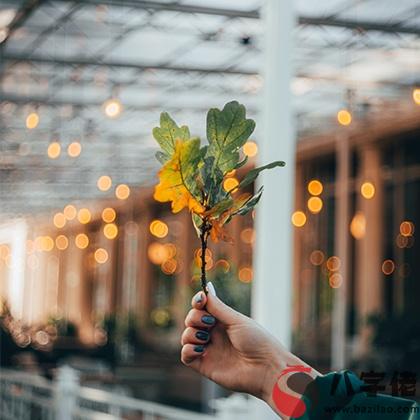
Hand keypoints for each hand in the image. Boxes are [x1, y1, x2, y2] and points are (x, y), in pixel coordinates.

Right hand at [180, 283, 307, 407]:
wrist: (266, 368)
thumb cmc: (258, 341)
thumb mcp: (237, 320)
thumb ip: (218, 307)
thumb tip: (206, 289)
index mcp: (222, 320)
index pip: (202, 307)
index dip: (198, 302)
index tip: (200, 299)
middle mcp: (214, 333)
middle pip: (191, 320)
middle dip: (194, 317)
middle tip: (209, 322)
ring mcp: (209, 349)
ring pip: (186, 336)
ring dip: (191, 333)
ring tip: (206, 337)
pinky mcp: (204, 365)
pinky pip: (185, 355)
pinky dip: (188, 349)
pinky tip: (201, 349)